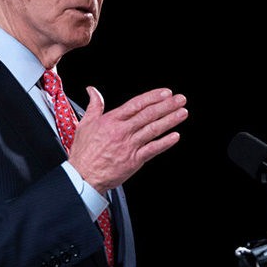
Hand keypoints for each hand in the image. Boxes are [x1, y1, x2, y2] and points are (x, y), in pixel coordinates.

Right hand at [68, 87, 187, 193]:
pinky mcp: (134, 160)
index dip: (153, 97)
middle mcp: (122, 131)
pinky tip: (175, 136)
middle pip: (148, 115)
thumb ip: (94, 105)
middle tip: (180, 99)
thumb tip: (93, 91)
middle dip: (167, 105)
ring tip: (182, 112)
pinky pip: (153, 149)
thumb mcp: (85, 124)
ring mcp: (129, 146)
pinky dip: (165, 142)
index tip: (165, 92)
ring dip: (170, 120)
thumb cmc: (84, 152)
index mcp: (111, 120)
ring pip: (153, 129)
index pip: (136, 104)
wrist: (83, 175)